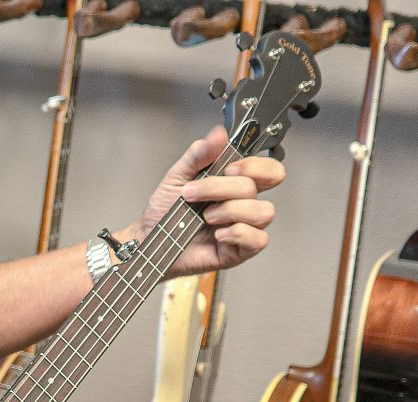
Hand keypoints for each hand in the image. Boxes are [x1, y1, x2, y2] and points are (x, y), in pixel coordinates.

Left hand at [128, 126, 284, 277]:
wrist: (150, 239)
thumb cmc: (165, 210)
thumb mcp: (178, 175)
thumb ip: (199, 154)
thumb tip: (218, 134)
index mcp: (234, 182)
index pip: (267, 169)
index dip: (254, 165)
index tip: (228, 168)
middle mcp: (243, 203)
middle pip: (260, 187)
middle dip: (225, 188)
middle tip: (200, 192)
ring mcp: (244, 226)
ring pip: (262, 212)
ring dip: (229, 211)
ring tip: (206, 216)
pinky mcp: (241, 249)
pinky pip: (258, 239)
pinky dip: (237, 233)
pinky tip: (218, 234)